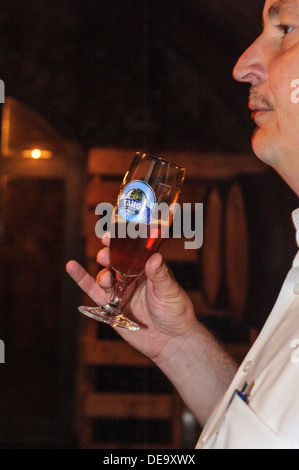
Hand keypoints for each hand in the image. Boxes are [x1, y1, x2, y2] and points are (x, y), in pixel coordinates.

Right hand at [66, 234, 197, 363]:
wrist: (170, 342)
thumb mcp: (170, 291)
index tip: (112, 235)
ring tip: (106, 278)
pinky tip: (72, 266)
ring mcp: (121, 291)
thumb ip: (160, 275)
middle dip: (108, 255)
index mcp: (148, 269)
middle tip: (105, 255)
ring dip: (102, 272)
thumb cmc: (176, 313)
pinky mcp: (111, 307)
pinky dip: (82, 279)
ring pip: (105, 275)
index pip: (132, 250)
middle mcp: (133, 277)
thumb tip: (154, 257)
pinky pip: (94, 292)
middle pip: (115, 261)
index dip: (121, 241)